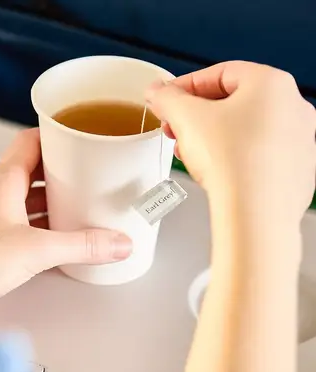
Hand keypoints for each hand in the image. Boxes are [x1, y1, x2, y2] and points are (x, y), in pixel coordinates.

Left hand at [0, 129, 131, 327]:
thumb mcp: (36, 249)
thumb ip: (81, 245)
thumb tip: (118, 242)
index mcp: (3, 180)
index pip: (30, 141)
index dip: (55, 135)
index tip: (82, 136)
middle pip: (34, 170)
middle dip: (63, 171)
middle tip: (93, 174)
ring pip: (29, 199)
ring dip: (54, 201)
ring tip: (84, 205)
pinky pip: (23, 225)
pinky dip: (43, 227)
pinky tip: (62, 238)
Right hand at [146, 61, 315, 222]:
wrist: (256, 213)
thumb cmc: (231, 161)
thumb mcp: (186, 118)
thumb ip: (167, 98)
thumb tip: (158, 92)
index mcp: (272, 83)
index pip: (220, 73)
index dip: (185, 86)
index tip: (167, 99)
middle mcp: (293, 106)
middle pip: (233, 100)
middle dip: (196, 115)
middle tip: (175, 128)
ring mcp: (300, 138)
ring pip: (245, 127)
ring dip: (212, 136)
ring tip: (190, 152)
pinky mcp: (296, 168)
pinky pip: (258, 153)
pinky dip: (233, 156)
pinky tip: (214, 171)